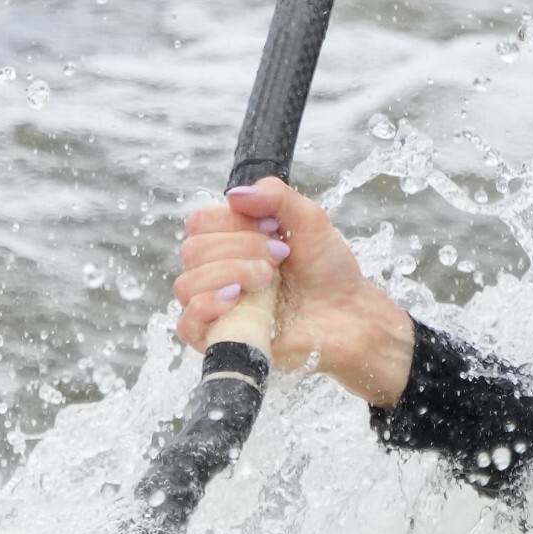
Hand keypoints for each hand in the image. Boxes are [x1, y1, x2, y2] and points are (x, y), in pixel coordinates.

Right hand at [173, 179, 415, 405]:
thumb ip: (275, 196)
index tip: (272, 229)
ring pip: (187, 284)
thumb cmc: (327, 269)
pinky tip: (236, 300)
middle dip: (240, 248)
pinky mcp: (219, 338)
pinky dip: (206, 307)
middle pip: (193, 251)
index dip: (232, 222)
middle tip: (279, 257)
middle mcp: (216, 272)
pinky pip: (186, 325)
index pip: (200, 222)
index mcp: (230, 240)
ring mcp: (215, 307)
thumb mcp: (309, 219)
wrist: (347, 315)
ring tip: (268, 281)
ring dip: (230, 274)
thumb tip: (234, 195)